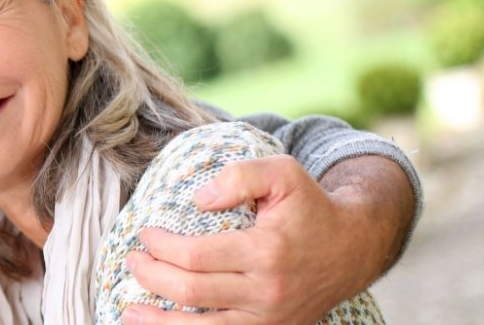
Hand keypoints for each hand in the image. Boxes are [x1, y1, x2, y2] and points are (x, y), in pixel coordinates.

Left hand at [121, 155, 394, 324]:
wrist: (353, 247)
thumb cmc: (310, 206)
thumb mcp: (283, 173)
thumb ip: (239, 176)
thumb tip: (198, 200)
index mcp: (266, 251)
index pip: (194, 256)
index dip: (160, 247)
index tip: (145, 234)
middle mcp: (266, 291)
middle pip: (190, 291)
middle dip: (151, 276)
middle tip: (133, 260)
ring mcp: (269, 319)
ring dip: (159, 321)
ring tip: (129, 309)